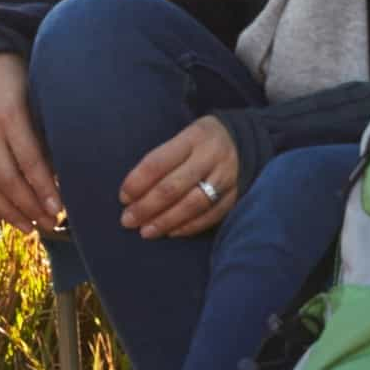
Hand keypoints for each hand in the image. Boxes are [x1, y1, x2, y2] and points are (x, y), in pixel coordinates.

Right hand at [0, 54, 62, 231]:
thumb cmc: (15, 75)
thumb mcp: (34, 94)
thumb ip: (43, 129)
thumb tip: (60, 170)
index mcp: (10, 115)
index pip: (30, 162)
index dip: (45, 190)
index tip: (60, 209)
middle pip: (7, 180)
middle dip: (30, 208)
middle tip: (50, 224)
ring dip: (8, 212)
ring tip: (29, 228)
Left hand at [120, 116, 247, 241]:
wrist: (246, 140)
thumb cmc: (201, 142)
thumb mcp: (183, 137)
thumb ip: (162, 159)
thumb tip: (133, 193)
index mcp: (193, 138)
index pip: (158, 162)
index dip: (138, 182)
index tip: (123, 197)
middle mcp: (210, 157)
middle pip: (173, 187)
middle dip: (147, 207)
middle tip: (128, 220)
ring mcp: (225, 177)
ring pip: (192, 204)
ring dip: (165, 221)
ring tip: (146, 231)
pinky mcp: (236, 195)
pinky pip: (211, 216)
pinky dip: (189, 227)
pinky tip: (171, 232)